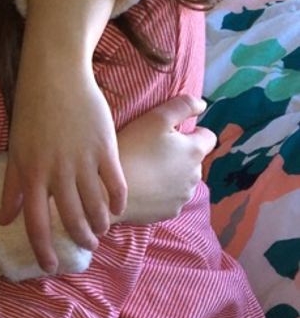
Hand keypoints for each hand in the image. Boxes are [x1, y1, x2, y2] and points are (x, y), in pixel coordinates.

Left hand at [1, 61, 125, 271]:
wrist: (56, 75)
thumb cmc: (32, 112)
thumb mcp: (16, 150)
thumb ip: (12, 188)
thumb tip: (5, 220)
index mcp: (30, 174)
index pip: (35, 223)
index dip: (42, 249)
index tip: (49, 267)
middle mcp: (56, 171)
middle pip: (71, 219)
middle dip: (80, 238)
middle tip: (86, 245)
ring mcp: (82, 160)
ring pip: (96, 206)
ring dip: (100, 224)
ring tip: (101, 230)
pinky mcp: (105, 147)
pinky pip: (116, 184)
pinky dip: (118, 201)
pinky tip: (118, 209)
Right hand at [116, 94, 215, 223]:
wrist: (108, 191)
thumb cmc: (132, 149)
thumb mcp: (156, 118)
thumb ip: (183, 106)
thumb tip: (202, 105)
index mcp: (194, 151)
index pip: (208, 137)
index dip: (192, 132)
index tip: (171, 134)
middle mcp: (195, 176)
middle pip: (194, 160)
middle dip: (179, 154)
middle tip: (152, 151)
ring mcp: (183, 197)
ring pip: (183, 180)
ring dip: (171, 174)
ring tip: (146, 170)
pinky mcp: (169, 212)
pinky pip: (171, 198)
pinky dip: (162, 192)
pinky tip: (144, 187)